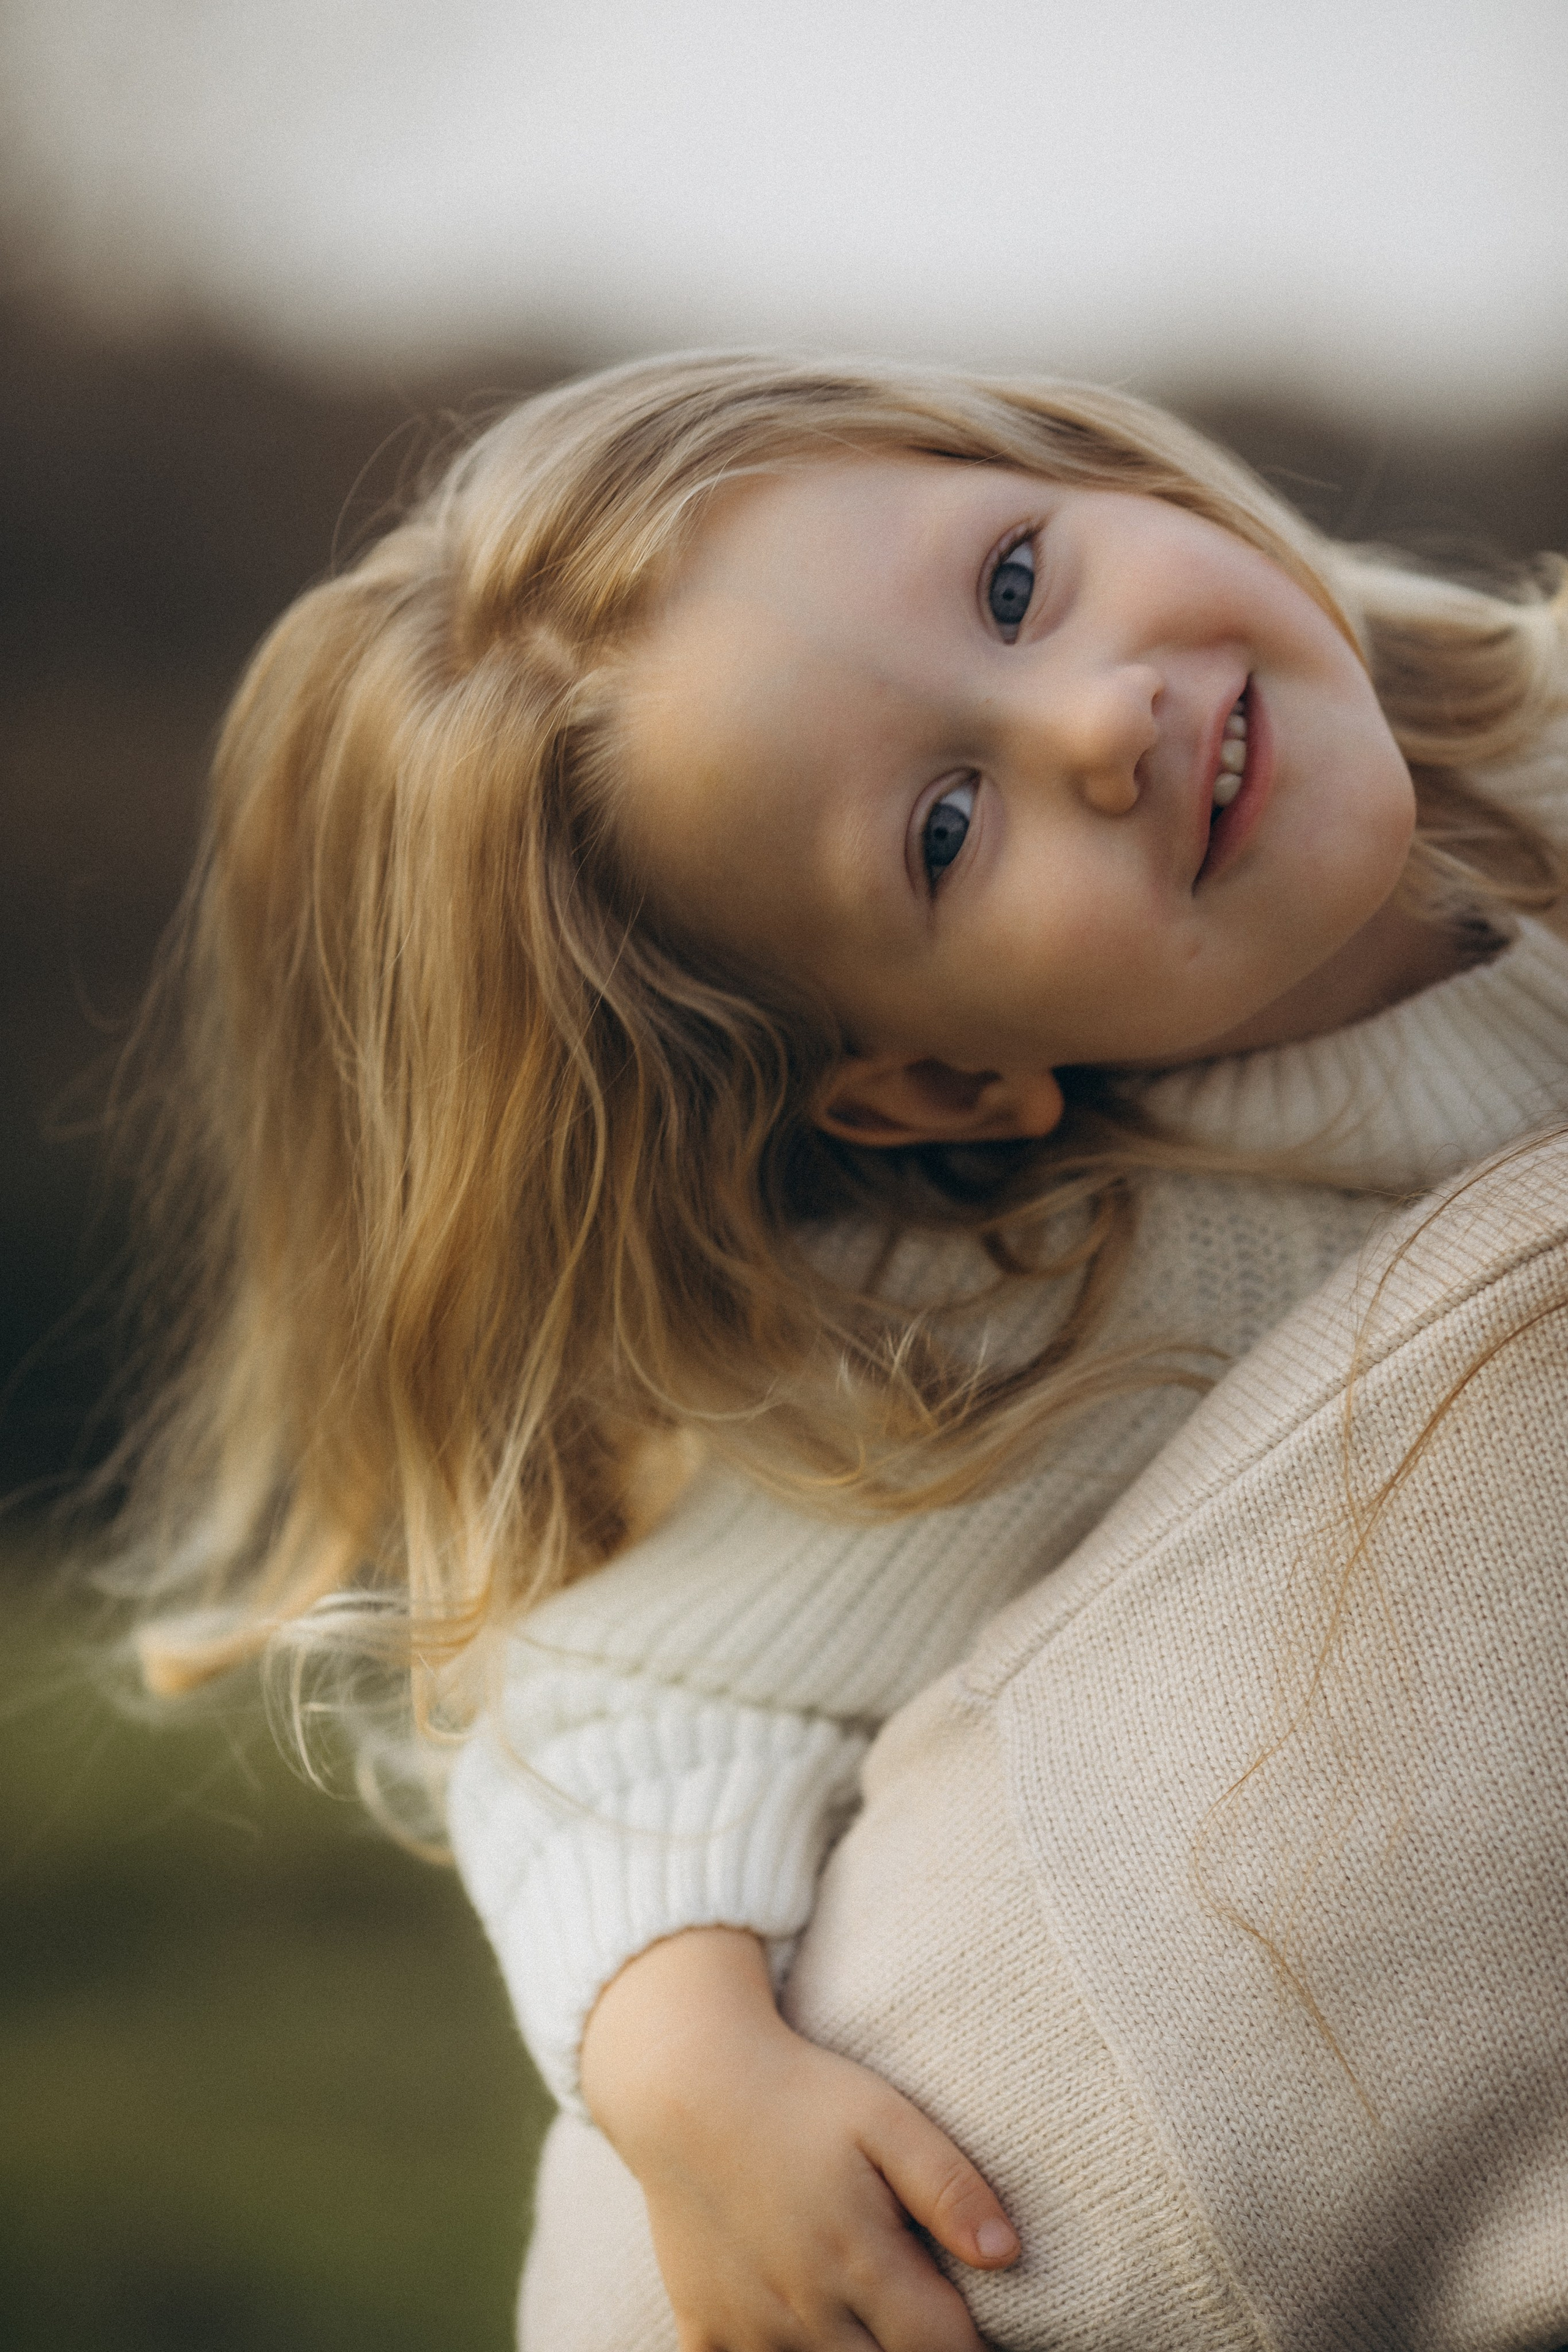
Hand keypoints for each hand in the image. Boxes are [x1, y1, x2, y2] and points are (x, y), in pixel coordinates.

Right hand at [580, 1927, 1017, 2350]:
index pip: (945, 2350)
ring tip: (867, 2321)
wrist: (684, 2085)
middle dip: (912, 2350)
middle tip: (917, 2317)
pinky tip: (803, 2330)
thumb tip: (1007, 2254)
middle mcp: (805, 2310)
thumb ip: (948, 2186)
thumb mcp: (885, 2118)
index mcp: (860, 2261)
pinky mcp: (703, 2332)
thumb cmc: (798, 2096)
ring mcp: (749, 2329)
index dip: (970, 2343)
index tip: (973, 2326)